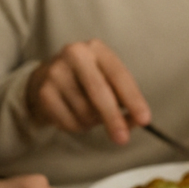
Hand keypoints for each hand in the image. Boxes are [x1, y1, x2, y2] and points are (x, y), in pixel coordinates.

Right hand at [25, 40, 149, 143]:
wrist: (44, 79)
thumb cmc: (85, 81)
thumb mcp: (107, 81)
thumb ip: (123, 99)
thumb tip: (136, 121)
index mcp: (97, 49)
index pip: (119, 75)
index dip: (133, 99)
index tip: (144, 119)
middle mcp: (75, 54)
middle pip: (99, 92)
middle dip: (113, 118)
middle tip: (123, 139)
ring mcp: (56, 72)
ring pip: (84, 111)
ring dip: (93, 122)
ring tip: (89, 114)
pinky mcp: (44, 92)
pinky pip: (69, 121)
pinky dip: (77, 126)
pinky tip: (73, 115)